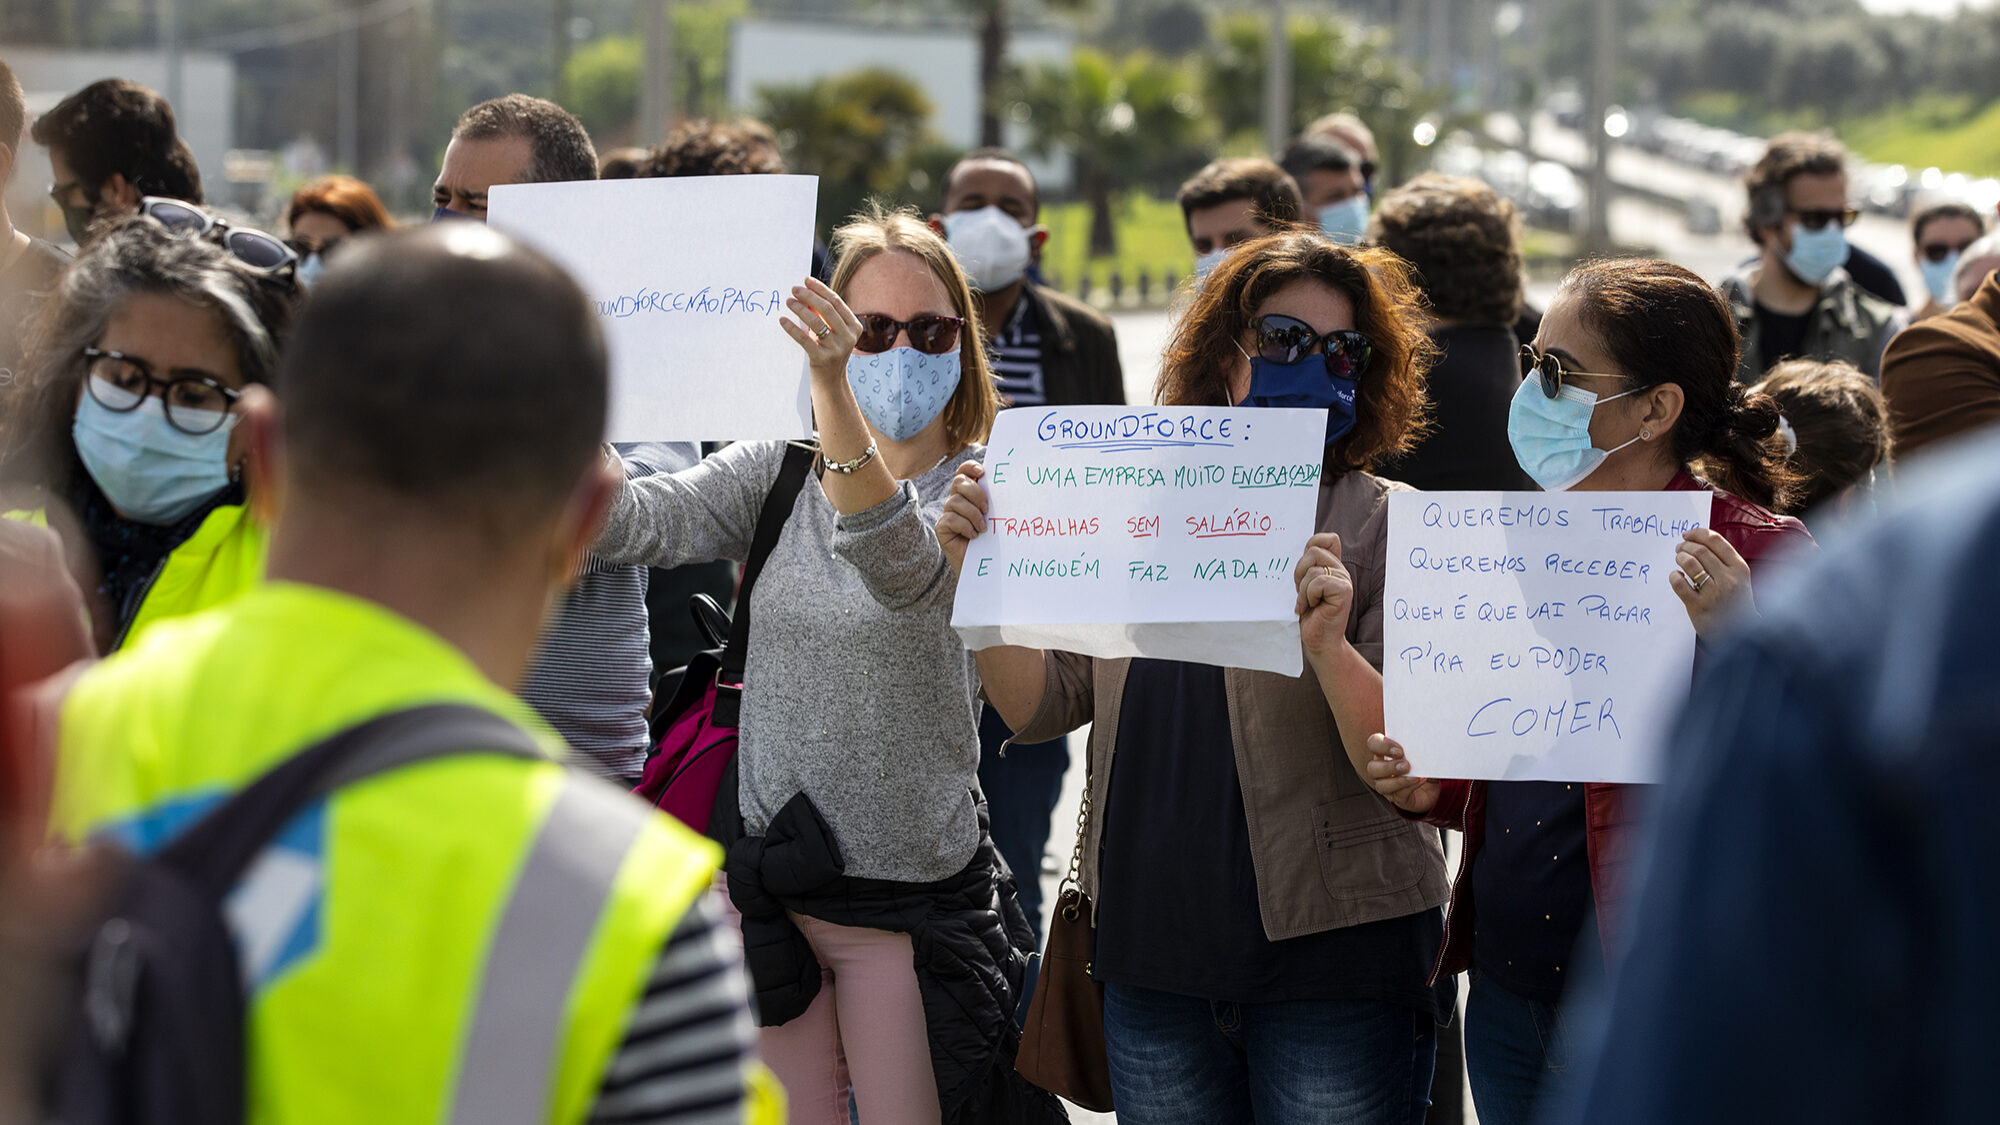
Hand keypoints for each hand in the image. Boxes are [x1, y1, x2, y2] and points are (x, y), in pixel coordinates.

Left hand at [779, 277, 860, 382]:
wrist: (831, 382)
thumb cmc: (829, 352)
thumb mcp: (832, 332)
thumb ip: (824, 314)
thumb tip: (805, 291)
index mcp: (855, 327)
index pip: (836, 302)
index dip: (820, 289)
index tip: (805, 280)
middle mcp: (849, 337)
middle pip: (827, 309)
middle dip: (809, 296)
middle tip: (794, 289)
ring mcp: (837, 349)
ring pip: (816, 323)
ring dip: (800, 309)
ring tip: (788, 302)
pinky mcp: (823, 359)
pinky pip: (804, 339)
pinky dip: (792, 328)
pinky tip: (782, 321)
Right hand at [936, 461, 989, 576]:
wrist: (984, 566)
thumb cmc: (993, 540)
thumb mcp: (996, 517)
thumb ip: (996, 500)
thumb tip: (1009, 482)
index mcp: (969, 494)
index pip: (963, 471)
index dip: (969, 467)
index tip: (982, 472)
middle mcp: (956, 501)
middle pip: (959, 482)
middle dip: (975, 493)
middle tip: (988, 509)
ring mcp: (947, 514)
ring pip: (955, 501)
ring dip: (973, 515)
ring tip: (983, 529)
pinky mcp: (942, 528)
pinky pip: (951, 519)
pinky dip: (965, 526)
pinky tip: (973, 536)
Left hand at [1292, 532, 1353, 659]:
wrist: (1320, 641)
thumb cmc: (1310, 615)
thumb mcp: (1305, 587)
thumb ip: (1307, 568)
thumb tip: (1297, 549)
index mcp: (1333, 567)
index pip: (1328, 539)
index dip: (1313, 544)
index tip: (1304, 569)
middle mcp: (1341, 571)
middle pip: (1313, 551)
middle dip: (1299, 573)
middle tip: (1302, 592)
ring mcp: (1344, 580)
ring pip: (1312, 569)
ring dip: (1303, 590)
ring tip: (1308, 603)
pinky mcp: (1344, 591)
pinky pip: (1318, 582)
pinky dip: (1308, 596)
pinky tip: (1312, 608)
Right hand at [1361, 734, 1440, 814]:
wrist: (1432, 786)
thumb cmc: (1423, 764)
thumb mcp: (1422, 752)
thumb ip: (1419, 747)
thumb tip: (1427, 742)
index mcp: (1383, 752)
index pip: (1373, 744)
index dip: (1383, 746)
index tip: (1400, 750)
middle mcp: (1380, 769)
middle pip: (1372, 768)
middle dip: (1388, 767)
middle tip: (1406, 765)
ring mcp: (1387, 785)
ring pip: (1381, 785)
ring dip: (1398, 780)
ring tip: (1415, 776)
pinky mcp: (1398, 798)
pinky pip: (1399, 795)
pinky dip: (1409, 787)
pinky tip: (1420, 780)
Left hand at [1667, 527, 1753, 639]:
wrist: (1741, 634)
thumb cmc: (1736, 603)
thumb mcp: (1739, 579)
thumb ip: (1724, 561)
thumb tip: (1700, 541)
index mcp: (1739, 568)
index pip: (1716, 541)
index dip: (1697, 533)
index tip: (1687, 534)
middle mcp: (1728, 579)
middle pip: (1700, 550)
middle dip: (1685, 546)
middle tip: (1679, 548)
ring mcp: (1713, 593)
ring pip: (1690, 563)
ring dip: (1680, 558)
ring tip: (1678, 560)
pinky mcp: (1699, 606)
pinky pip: (1680, 584)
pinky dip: (1674, 576)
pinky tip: (1676, 576)